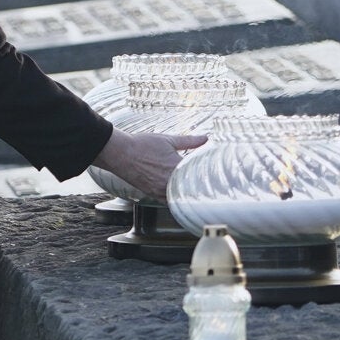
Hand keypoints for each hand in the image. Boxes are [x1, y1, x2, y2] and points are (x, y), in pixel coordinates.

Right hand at [91, 128, 207, 199]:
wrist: (120, 154)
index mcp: (176, 168)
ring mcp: (160, 191)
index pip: (199, 176)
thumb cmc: (142, 145)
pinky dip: (176, 198)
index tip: (219, 177)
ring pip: (181, 198)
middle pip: (192, 190)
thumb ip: (189, 141)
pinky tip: (181, 195)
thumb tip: (205, 138)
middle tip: (213, 187)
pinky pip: (168, 201)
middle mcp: (169, 182)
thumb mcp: (168, 140)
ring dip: (188, 194)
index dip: (210, 176)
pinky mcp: (152, 195)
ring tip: (199, 192)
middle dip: (201, 188)